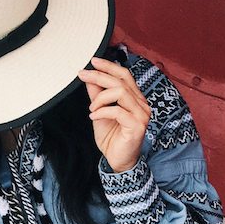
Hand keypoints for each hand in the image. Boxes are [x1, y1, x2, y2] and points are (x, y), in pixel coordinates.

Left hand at [77, 56, 150, 173]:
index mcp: (135, 99)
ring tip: (92, 108)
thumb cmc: (112, 139)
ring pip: (120, 92)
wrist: (118, 161)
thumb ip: (97, 95)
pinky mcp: (137, 126)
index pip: (124, 75)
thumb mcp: (100, 112)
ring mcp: (141, 115)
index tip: (93, 62)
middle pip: (121, 81)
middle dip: (99, 76)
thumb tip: (90, 78)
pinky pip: (117, 111)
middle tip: (83, 75)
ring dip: (101, 97)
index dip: (108, 66)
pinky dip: (102, 112)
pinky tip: (93, 117)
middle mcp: (141, 104)